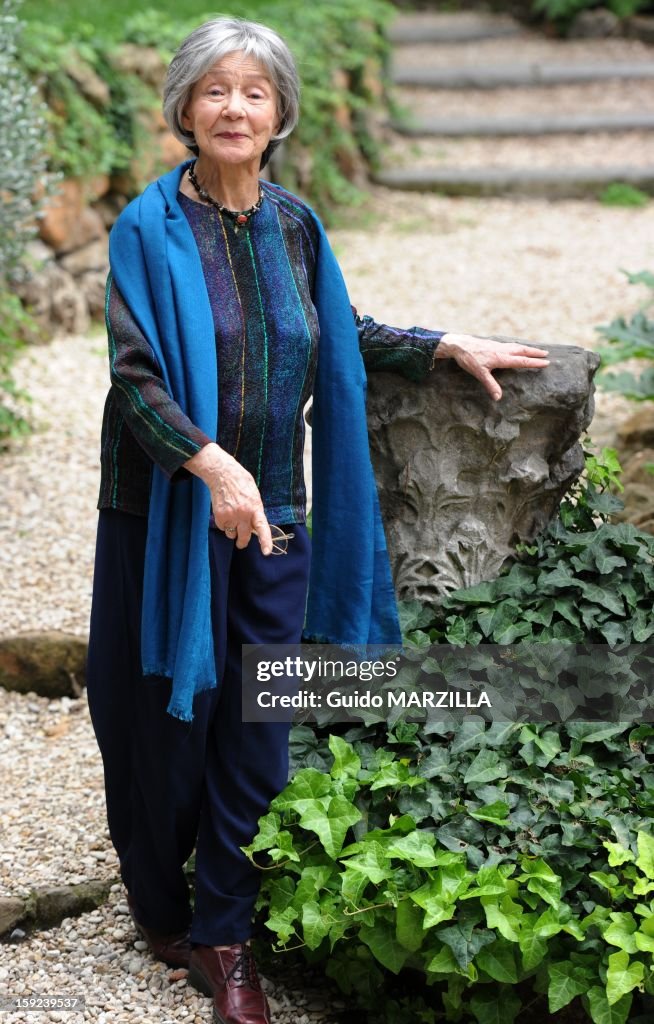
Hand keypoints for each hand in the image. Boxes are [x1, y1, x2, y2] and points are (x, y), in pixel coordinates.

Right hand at [183, 443, 272, 554]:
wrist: (223, 474)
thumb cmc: (241, 483)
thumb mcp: (254, 496)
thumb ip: (255, 511)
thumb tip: (254, 526)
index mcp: (255, 508)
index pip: (262, 528)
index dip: (265, 541)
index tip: (266, 552)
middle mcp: (243, 514)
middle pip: (244, 537)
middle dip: (242, 541)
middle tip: (241, 542)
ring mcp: (230, 516)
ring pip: (231, 534)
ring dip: (232, 529)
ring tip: (231, 515)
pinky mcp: (219, 517)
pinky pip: (222, 528)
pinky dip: (223, 523)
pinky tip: (224, 511)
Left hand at [435, 333, 549, 400]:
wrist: (459, 344)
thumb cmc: (469, 359)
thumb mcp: (480, 374)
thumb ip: (491, 385)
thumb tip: (499, 398)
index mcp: (501, 358)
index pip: (522, 361)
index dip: (534, 363)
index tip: (546, 362)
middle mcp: (502, 350)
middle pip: (522, 350)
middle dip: (535, 352)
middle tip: (546, 354)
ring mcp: (498, 345)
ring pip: (516, 346)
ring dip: (527, 348)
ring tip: (535, 350)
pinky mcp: (492, 343)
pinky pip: (509, 344)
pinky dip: (517, 346)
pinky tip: (515, 347)